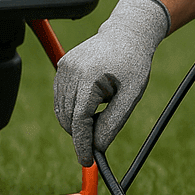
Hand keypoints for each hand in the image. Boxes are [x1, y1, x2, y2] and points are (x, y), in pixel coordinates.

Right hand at [53, 0, 169, 165]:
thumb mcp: (132, 95)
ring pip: (61, 110)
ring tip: (101, 111)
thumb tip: (97, 146)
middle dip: (81, 133)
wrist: (127, 34)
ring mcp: (63, 66)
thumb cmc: (133, 63)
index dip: (82, 143)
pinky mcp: (61, 64)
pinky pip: (61, 97)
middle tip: (101, 134)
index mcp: (90, 76)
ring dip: (76, 120)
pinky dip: (72, 108)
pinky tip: (91, 102)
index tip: (87, 160)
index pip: (79, 119)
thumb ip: (114, 121)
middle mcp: (72, 70)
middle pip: (68, 117)